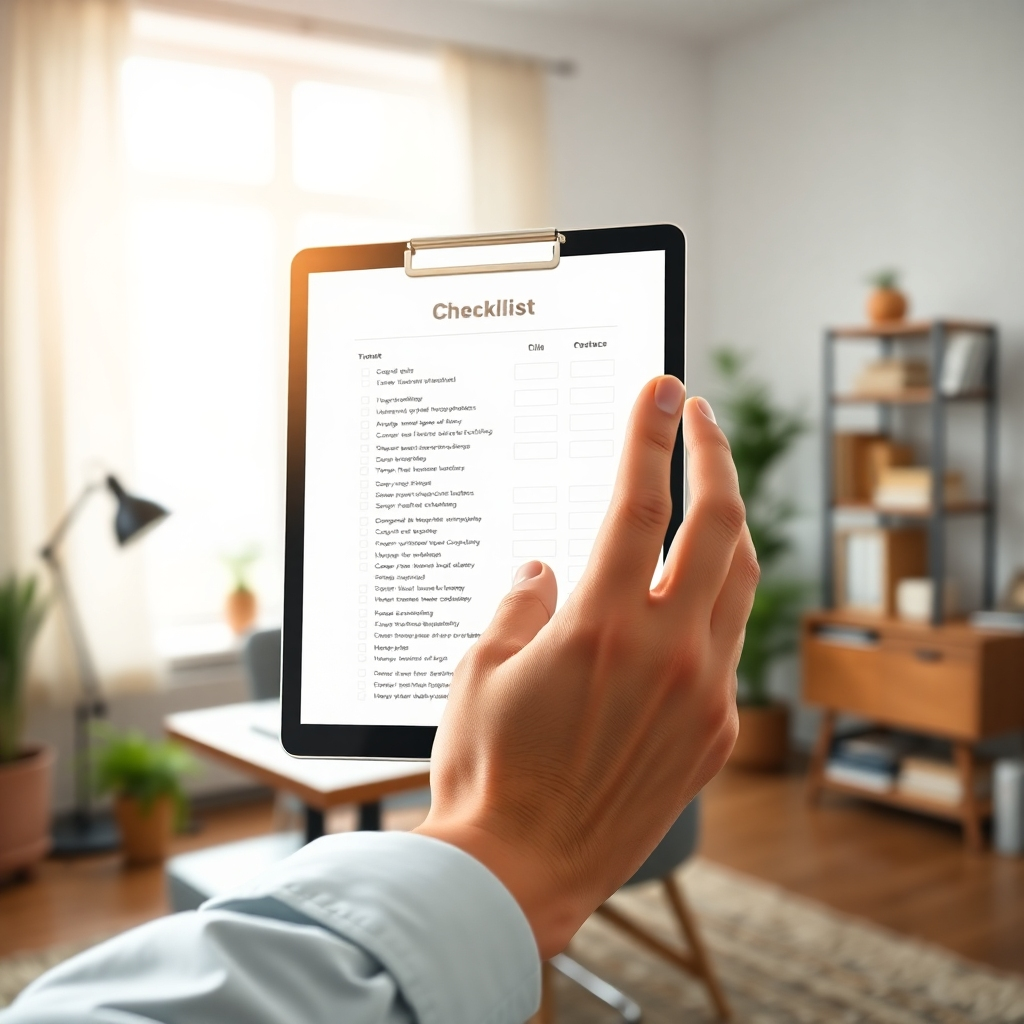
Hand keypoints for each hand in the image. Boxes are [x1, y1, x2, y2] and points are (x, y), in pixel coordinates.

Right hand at [414, 376, 757, 957]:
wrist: (521, 871)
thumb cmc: (488, 771)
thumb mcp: (480, 670)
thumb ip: (518, 604)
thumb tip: (541, 569)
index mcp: (602, 627)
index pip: (641, 503)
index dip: (652, 436)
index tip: (661, 391)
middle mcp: (666, 654)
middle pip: (720, 527)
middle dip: (715, 456)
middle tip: (700, 419)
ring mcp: (702, 695)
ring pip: (742, 583)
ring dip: (729, 526)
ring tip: (707, 495)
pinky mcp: (712, 735)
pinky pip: (730, 646)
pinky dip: (717, 603)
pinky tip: (689, 598)